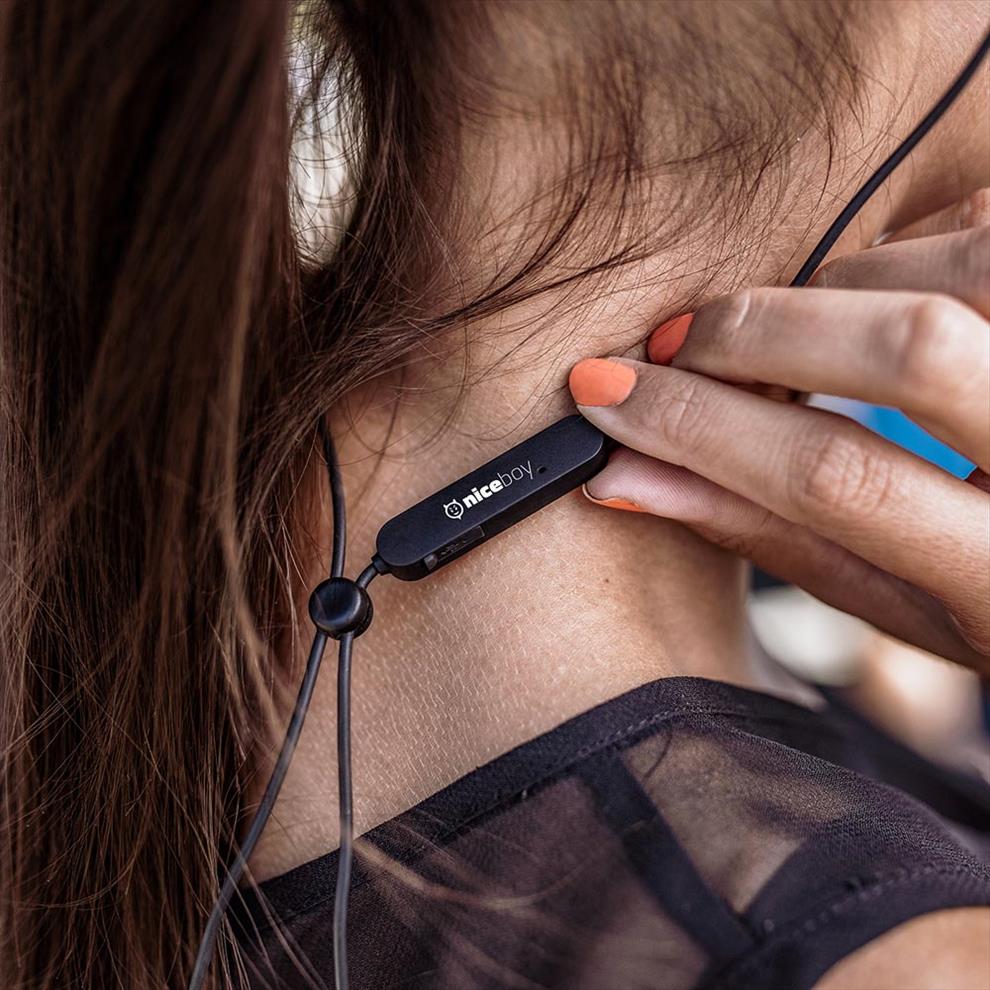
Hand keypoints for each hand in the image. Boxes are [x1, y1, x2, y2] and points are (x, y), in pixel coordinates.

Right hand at [568, 190, 989, 672]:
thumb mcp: (892, 599)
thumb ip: (765, 534)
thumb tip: (623, 475)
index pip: (835, 479)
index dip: (703, 425)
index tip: (609, 392)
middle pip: (911, 351)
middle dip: (760, 334)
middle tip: (680, 345)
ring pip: (959, 269)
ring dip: (836, 286)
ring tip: (782, 331)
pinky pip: (988, 225)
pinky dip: (905, 246)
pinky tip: (863, 294)